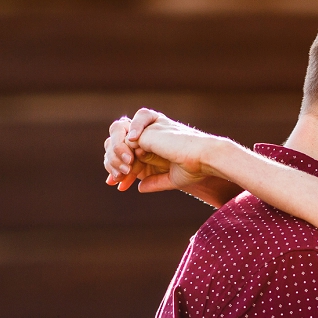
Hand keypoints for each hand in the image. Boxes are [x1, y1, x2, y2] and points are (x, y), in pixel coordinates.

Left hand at [102, 109, 227, 193]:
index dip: (123, 171)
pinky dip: (121, 154)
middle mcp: (151, 132)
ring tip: (122, 173)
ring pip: (118, 140)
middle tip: (116, 181)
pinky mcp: (147, 131)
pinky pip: (124, 142)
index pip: (131, 154)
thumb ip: (155, 182)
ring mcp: (148, 130)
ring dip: (114, 158)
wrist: (204, 159)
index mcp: (157, 142)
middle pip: (120, 144)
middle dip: (113, 163)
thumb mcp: (172, 178)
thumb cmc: (195, 167)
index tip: (121, 187)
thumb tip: (140, 188)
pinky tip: (128, 165)